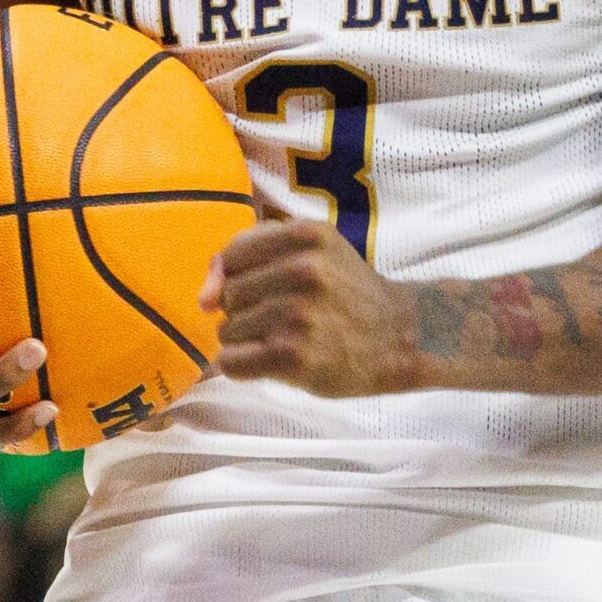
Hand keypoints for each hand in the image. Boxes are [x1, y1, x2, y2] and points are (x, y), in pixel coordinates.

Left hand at [201, 220, 419, 396]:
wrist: (398, 338)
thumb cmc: (345, 291)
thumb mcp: (311, 250)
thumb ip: (248, 255)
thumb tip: (203, 298)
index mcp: (306, 234)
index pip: (232, 255)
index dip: (245, 277)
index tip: (274, 289)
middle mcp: (303, 269)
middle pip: (228, 296)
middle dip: (247, 311)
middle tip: (288, 318)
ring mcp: (298, 315)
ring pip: (227, 331)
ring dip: (249, 342)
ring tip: (288, 339)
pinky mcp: (293, 357)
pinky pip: (232, 362)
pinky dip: (244, 367)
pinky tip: (275, 362)